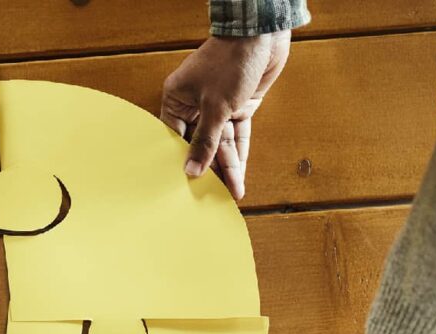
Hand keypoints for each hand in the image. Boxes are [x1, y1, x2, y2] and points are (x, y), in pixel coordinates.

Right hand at [160, 31, 290, 199]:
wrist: (260, 35)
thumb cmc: (229, 61)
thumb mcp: (215, 107)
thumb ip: (205, 142)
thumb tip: (192, 170)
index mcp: (177, 100)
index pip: (174, 139)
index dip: (180, 162)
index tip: (184, 186)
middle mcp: (195, 105)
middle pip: (199, 144)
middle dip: (208, 169)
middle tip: (211, 195)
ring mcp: (218, 107)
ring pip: (220, 143)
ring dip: (227, 166)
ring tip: (231, 192)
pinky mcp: (238, 108)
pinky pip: (237, 136)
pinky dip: (240, 153)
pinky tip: (239, 175)